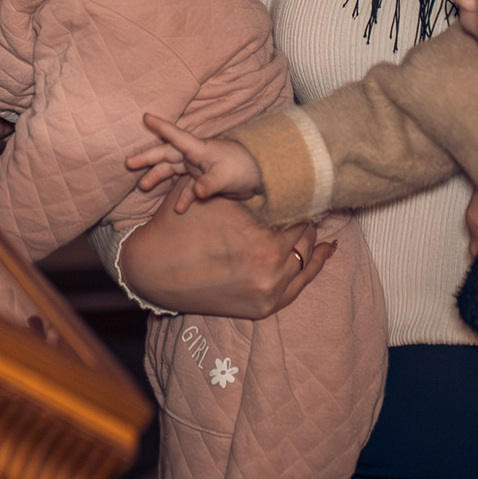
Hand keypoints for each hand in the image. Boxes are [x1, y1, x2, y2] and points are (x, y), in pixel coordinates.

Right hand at [117, 194, 332, 319]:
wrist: (152, 270)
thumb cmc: (180, 225)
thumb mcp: (212, 195)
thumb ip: (247, 186)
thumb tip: (282, 170)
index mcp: (262, 237)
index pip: (296, 211)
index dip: (299, 196)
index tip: (304, 186)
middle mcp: (272, 268)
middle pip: (304, 234)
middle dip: (305, 217)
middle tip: (311, 201)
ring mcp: (270, 292)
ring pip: (305, 260)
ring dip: (311, 240)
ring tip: (317, 222)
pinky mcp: (264, 308)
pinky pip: (299, 286)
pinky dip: (312, 266)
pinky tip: (324, 250)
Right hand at [125, 114, 263, 211]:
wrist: (263, 177)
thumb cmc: (245, 168)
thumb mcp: (226, 176)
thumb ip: (210, 184)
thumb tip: (198, 193)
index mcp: (198, 149)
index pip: (175, 136)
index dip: (160, 127)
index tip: (145, 116)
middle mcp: (195, 156)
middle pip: (166, 155)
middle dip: (147, 158)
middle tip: (129, 163)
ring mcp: (199, 168)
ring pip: (172, 171)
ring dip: (158, 177)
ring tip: (143, 187)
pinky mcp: (205, 181)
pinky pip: (188, 189)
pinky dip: (182, 198)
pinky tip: (178, 210)